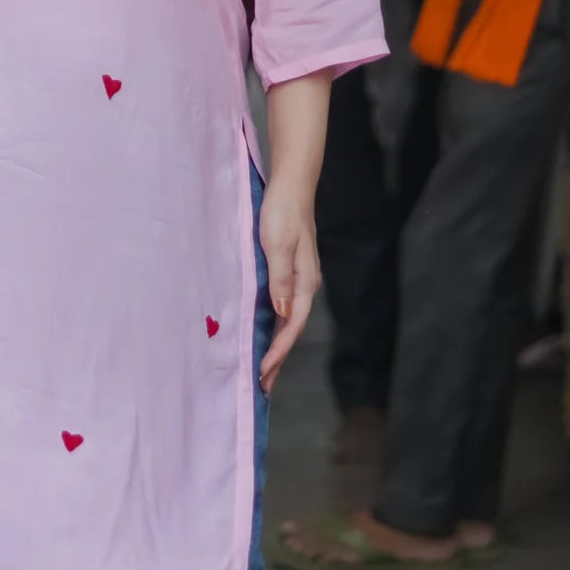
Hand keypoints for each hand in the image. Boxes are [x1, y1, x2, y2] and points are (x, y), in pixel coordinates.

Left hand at [258, 180, 320, 395]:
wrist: (292, 184)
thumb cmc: (282, 211)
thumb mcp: (277, 244)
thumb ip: (281, 279)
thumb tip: (283, 314)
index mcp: (305, 281)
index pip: (291, 327)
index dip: (278, 352)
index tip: (263, 373)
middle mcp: (305, 284)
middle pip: (291, 329)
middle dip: (278, 358)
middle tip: (263, 385)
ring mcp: (299, 277)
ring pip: (287, 320)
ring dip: (276, 344)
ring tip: (263, 368)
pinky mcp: (290, 269)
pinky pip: (283, 306)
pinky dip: (274, 325)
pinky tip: (264, 331)